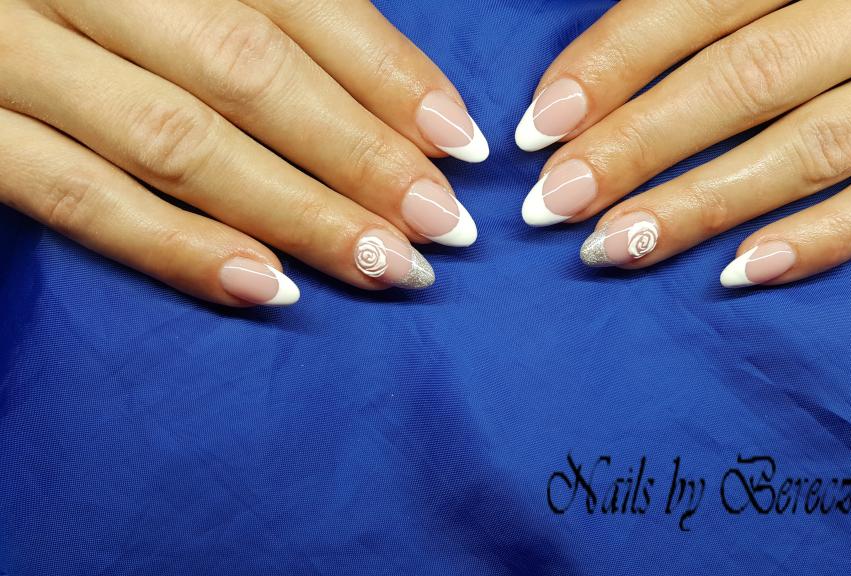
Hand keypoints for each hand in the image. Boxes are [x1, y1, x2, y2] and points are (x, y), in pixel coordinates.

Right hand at [0, 0, 488, 305]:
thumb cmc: (86, 4)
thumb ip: (254, 13)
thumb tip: (388, 96)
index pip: (292, 0)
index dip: (385, 73)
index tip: (458, 142)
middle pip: (247, 70)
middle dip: (358, 154)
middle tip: (440, 224)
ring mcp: (13, 49)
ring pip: (178, 139)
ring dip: (296, 212)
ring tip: (385, 266)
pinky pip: (76, 195)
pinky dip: (176, 246)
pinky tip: (267, 287)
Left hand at [516, 0, 850, 286]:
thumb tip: (616, 63)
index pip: (702, 0)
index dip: (615, 63)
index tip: (544, 125)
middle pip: (749, 78)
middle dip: (639, 146)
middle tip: (556, 203)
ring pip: (818, 144)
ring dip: (707, 202)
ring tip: (618, 246)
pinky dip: (826, 237)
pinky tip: (742, 273)